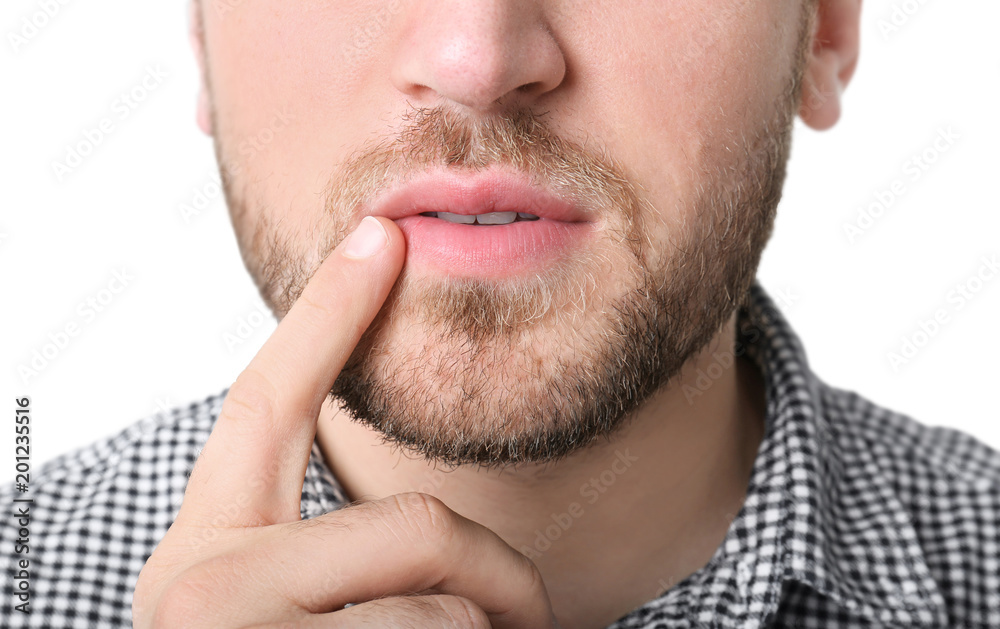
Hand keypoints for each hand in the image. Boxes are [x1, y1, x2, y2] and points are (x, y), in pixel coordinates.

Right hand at [133, 217, 558, 627]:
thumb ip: (328, 554)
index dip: (328, 314)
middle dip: (493, 571)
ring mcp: (235, 626)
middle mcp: (200, 586)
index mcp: (201, 556)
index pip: (267, 404)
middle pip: (415, 524)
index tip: (379, 236)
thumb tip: (424, 527)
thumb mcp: (287, 618)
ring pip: (449, 598)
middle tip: (528, 609)